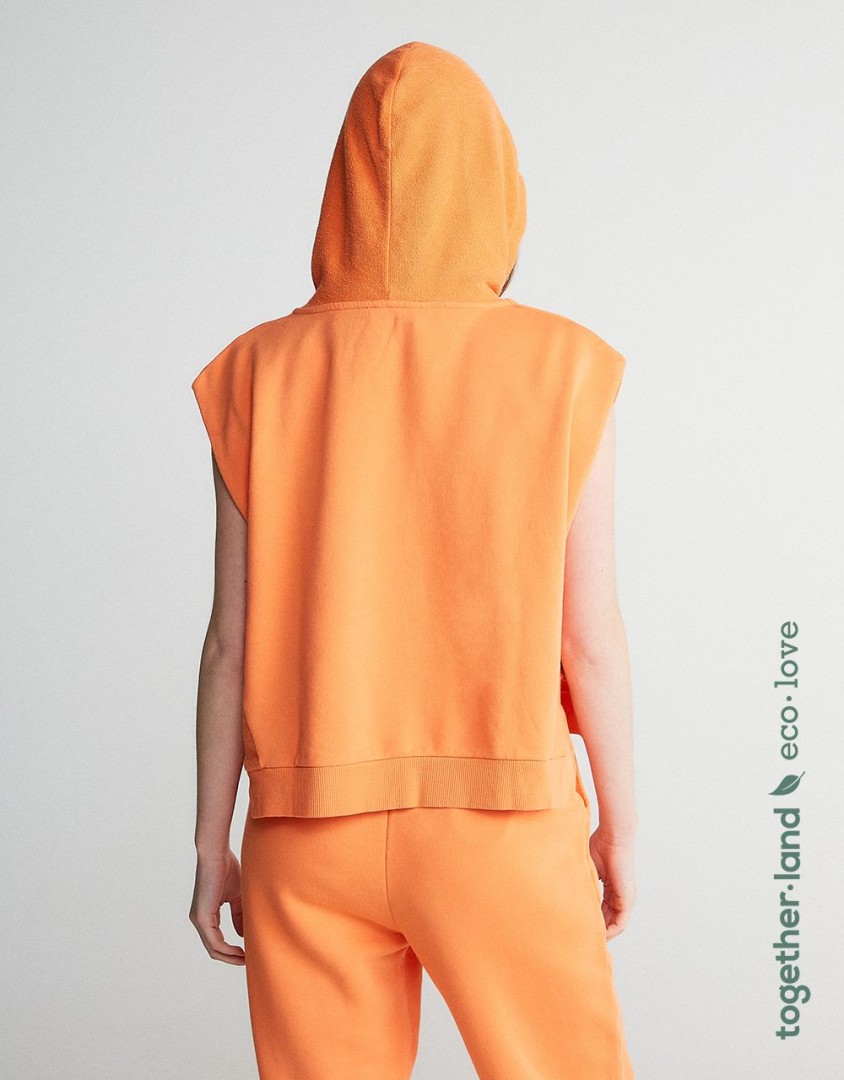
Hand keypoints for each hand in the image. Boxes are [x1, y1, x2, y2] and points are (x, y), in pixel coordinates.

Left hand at [189, 848, 245, 964]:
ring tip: (247, 960)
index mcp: (206, 914)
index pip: (218, 940)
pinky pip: (214, 942)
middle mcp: (199, 920)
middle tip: (250, 961)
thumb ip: (239, 915)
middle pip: (215, 949)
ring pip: (214, 949)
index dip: (232, 950)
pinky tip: (241, 952)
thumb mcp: (237, 896)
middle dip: (232, 958)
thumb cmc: (227, 868)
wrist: (216, 854)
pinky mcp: (201, 917)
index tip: (249, 953)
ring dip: (231, 957)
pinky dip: (228, 950)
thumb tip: (243, 934)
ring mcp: (198, 920)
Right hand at [588, 826, 636, 940]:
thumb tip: (562, 889)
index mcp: (611, 889)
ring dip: (602, 934)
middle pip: (608, 921)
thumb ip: (580, 880)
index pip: (601, 911)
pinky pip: (619, 923)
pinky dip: (609, 931)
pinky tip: (596, 935)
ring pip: (614, 925)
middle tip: (580, 939)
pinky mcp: (627, 899)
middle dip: (596, 931)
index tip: (578, 927)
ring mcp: (625, 899)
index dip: (591, 920)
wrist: (614, 835)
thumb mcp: (586, 868)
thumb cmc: (599, 844)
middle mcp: (620, 896)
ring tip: (585, 940)